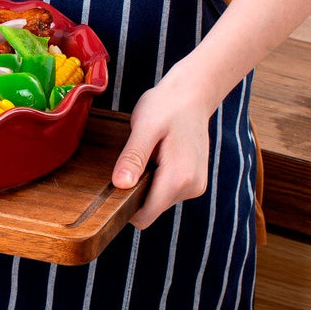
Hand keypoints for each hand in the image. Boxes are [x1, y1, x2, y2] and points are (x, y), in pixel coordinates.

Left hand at [111, 66, 212, 228]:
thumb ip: (133, 158)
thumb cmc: (167, 106)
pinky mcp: (193, 181)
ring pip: (157, 200)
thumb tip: (120, 185)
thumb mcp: (144, 128)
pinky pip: (165, 191)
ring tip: (148, 153)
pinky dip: (155, 178)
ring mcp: (195, 186)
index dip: (124, 204)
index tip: (114, 183)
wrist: (192, 94)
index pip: (145, 215)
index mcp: (180, 178)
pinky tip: (156, 156)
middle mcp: (192, 188)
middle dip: (135, 190)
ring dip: (146, 183)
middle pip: (150, 209)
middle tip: (133, 158)